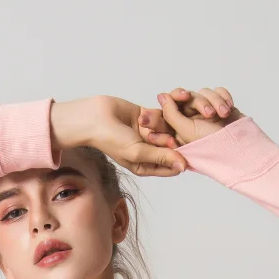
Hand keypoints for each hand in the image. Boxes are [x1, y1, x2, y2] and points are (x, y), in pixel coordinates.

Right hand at [50, 95, 187, 176]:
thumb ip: (162, 157)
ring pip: (168, 129)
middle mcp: (149, 151)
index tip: (179, 147)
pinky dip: (158, 112)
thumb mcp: (138, 152)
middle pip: (172, 146)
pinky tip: (147, 112)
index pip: (172, 166)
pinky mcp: (147, 117)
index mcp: (147, 166)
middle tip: (151, 134)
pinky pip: (161, 115)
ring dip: (159, 124)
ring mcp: (149, 134)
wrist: (95, 117)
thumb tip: (183, 166)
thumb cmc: (111, 140)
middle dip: (166, 138)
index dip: (179, 157)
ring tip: (142, 122)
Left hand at [138, 87, 243, 148]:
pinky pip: (218, 92)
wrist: (240, 147)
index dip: (177, 96)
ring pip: (205, 93)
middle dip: (201, 103)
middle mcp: (191, 119)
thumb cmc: (212, 145)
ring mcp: (206, 113)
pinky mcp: (220, 107)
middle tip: (210, 114)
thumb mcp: (186, 131)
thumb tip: (161, 96)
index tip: (185, 96)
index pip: (171, 104)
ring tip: (224, 114)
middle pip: (190, 96)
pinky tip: (229, 109)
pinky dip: (224, 98)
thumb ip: (171, 113)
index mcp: (179, 127)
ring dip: (216, 101)